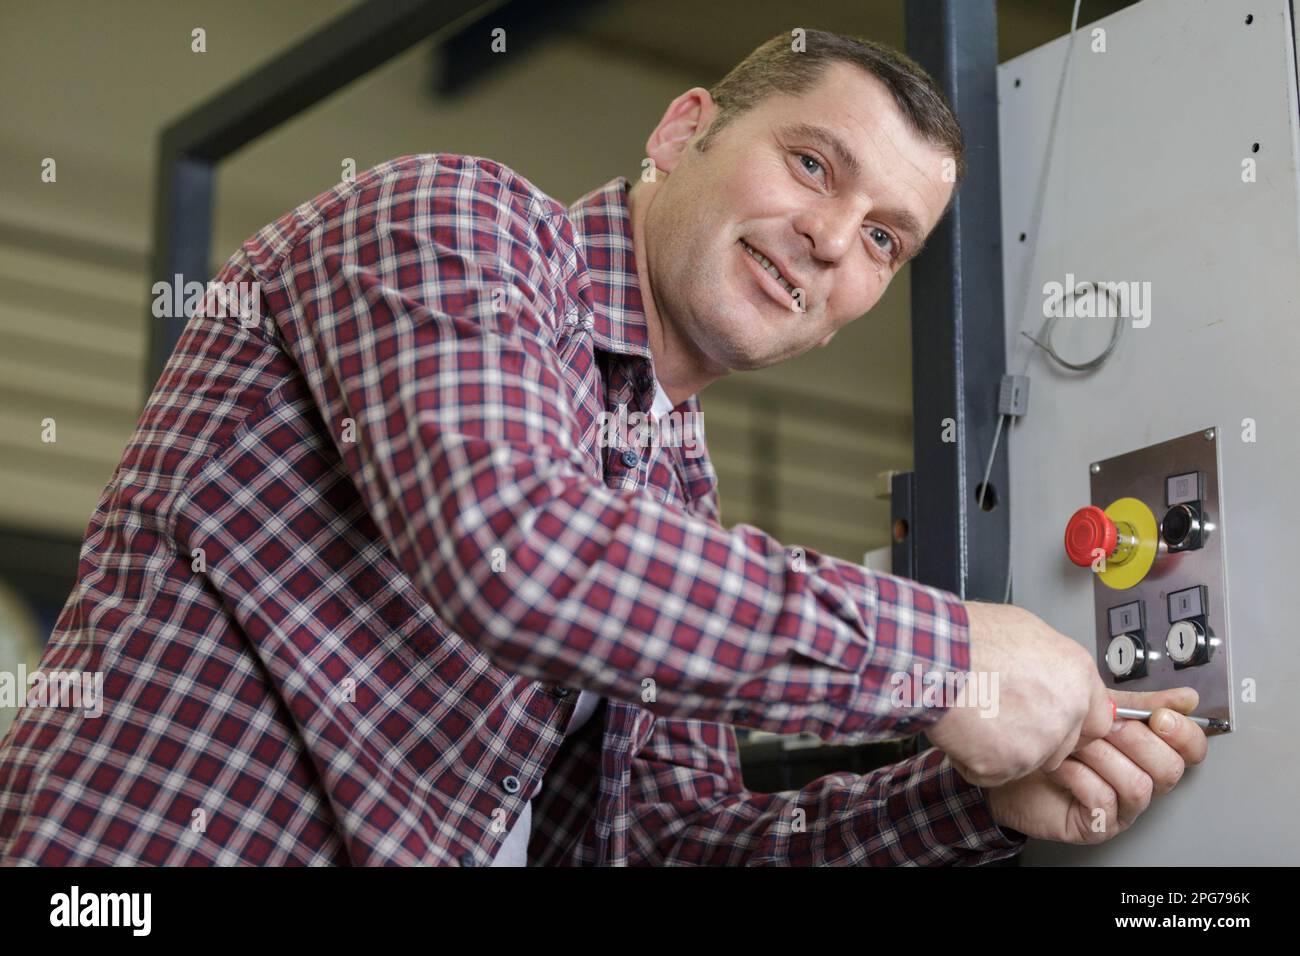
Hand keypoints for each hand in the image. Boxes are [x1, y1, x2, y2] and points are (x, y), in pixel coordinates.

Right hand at [927, 601, 1113, 786]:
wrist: (938, 659)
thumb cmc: (972, 639)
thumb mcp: (1027, 631)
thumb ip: (1051, 662)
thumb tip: (1050, 671)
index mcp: (1077, 675)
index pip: (1099, 719)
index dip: (1074, 722)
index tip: (1057, 721)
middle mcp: (1067, 712)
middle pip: (1064, 745)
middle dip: (1039, 738)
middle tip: (1006, 717)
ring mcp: (1040, 743)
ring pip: (1030, 761)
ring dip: (1007, 749)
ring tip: (979, 717)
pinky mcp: (1008, 765)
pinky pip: (994, 772)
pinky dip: (976, 759)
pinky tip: (964, 731)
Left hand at [982, 687, 1209, 843]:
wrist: (1006, 759)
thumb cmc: (1048, 736)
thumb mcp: (1094, 708)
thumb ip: (1138, 703)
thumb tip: (1186, 698)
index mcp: (1146, 752)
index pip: (1190, 750)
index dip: (1184, 734)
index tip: (1160, 717)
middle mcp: (1139, 780)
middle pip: (1170, 769)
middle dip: (1135, 741)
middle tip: (1104, 724)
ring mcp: (1121, 806)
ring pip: (1139, 785)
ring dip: (1101, 756)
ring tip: (1072, 743)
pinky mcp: (1097, 825)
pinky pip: (1105, 800)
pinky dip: (1079, 776)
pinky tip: (1060, 765)